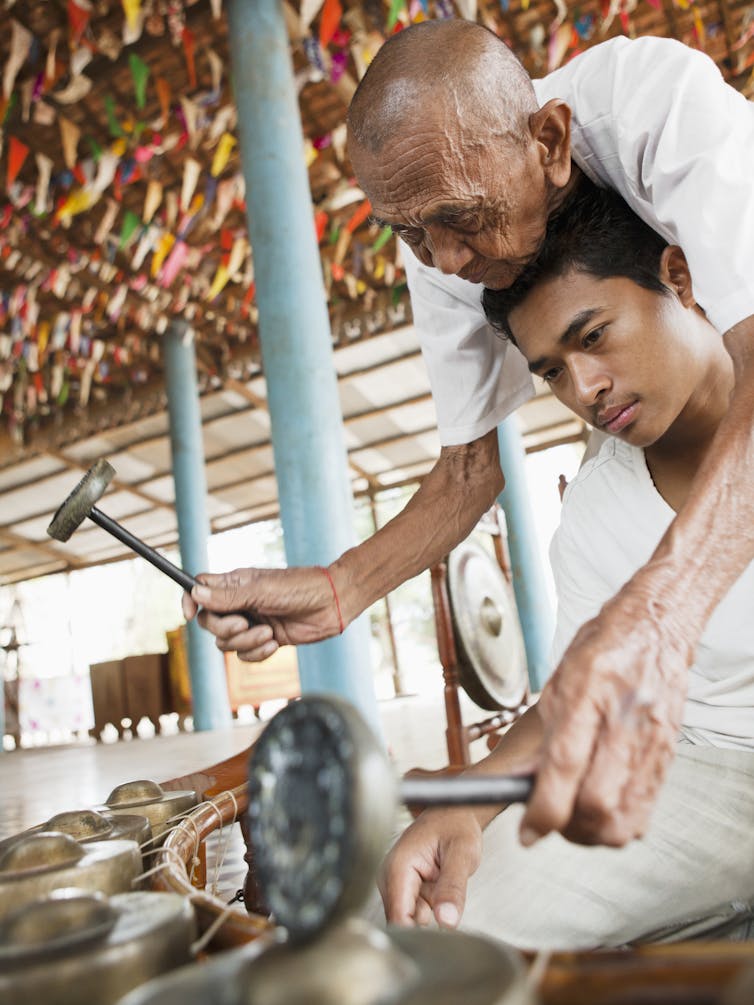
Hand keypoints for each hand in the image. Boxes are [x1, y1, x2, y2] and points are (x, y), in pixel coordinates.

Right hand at [181, 565, 343, 661]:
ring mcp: (251, 622)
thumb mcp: (262, 591)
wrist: (331, 604)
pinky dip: (257, 653)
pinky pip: (245, 655)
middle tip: (244, 623)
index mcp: (235, 584)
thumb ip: (228, 596)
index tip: (188, 613)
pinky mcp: (264, 640)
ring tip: (268, 634)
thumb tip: (195, 593)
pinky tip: (274, 644)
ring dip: (245, 642)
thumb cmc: (300, 588)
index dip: (189, 600)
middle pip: (208, 622)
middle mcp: (240, 603)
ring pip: (226, 642)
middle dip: (223, 628)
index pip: (200, 589)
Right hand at [378, 808, 482, 928]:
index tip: (441, 926)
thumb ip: (454, 887)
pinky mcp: (400, 888)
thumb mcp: (462, 853)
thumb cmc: (455, 825)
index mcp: (398, 866)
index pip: (398, 918)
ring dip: (429, 913)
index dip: (418, 933)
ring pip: (408, 919)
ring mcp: (393, 883)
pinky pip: (413, 912)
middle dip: (426, 920)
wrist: (451, 813)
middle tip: (445, 895)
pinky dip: (429, 907)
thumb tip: (446, 921)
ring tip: (440, 886)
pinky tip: (435, 888)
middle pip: (402, 922)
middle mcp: (388, 876)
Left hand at [521, 578, 691, 846]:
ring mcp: (651, 741)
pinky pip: (645, 810)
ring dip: (593, 833)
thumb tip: (528, 781)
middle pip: (597, 806)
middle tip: (550, 822)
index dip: (542, 810)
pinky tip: (602, 809)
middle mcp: (624, 721)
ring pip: (624, 819)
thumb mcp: (560, 681)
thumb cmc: (605, 645)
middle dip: (567, 828)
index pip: (564, 768)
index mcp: (588, 695)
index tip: (528, 830)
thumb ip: (546, 734)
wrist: (656, 626)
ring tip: (575, 819)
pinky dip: (619, 823)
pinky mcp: (667, 755)